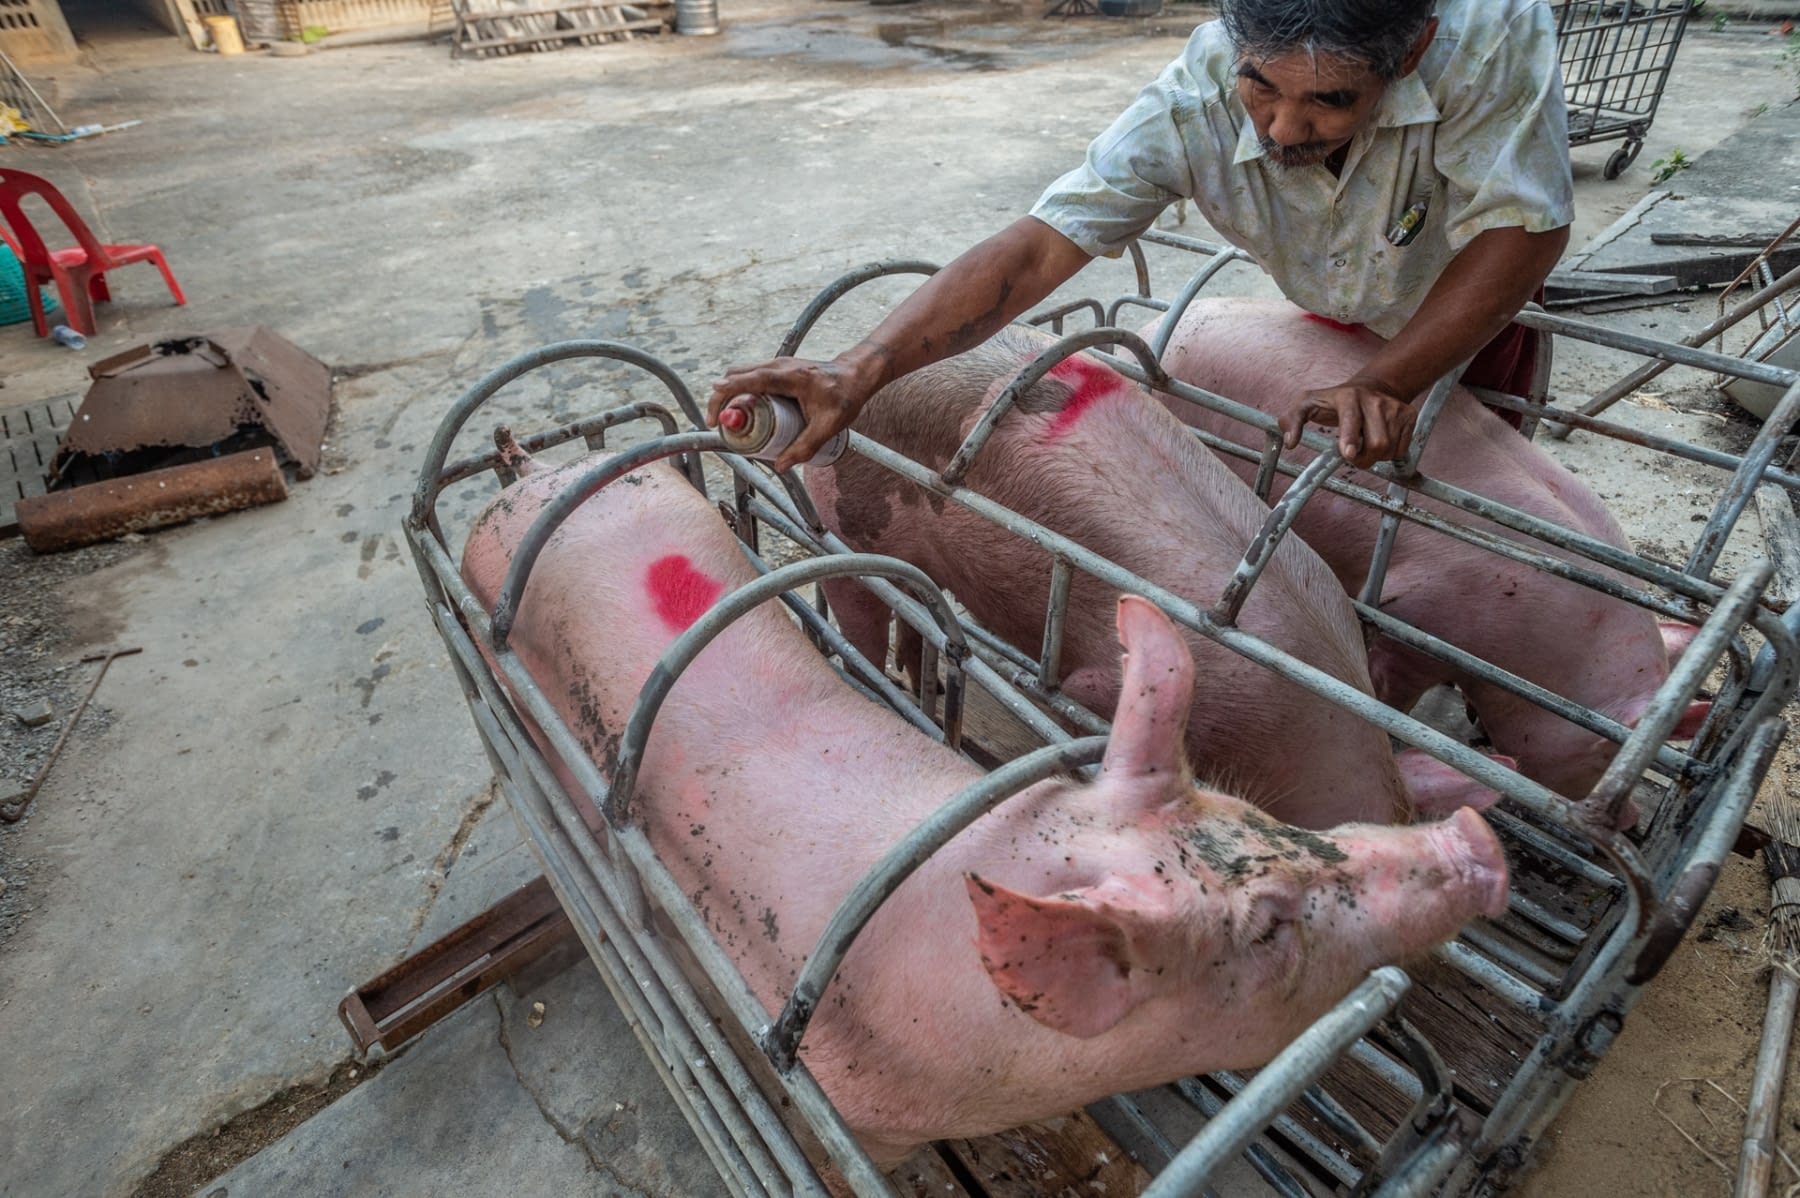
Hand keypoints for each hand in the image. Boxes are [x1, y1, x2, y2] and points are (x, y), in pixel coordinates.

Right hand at [708, 349, 884, 471]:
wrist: (856, 375)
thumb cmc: (844, 396)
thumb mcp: (827, 426)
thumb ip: (805, 447)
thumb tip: (780, 465)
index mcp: (788, 377)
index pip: (747, 381)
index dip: (725, 397)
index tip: (715, 419)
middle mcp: (778, 366)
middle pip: (736, 376)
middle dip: (722, 400)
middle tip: (722, 426)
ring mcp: (777, 364)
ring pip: (741, 375)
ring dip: (731, 396)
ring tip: (734, 422)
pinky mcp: (778, 369)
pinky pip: (752, 377)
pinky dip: (742, 391)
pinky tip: (747, 411)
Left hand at [1275, 379, 1417, 468]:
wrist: (1372, 386)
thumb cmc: (1334, 401)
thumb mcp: (1308, 404)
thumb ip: (1292, 420)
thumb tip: (1289, 442)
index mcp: (1348, 396)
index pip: (1351, 419)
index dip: (1350, 437)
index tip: (1349, 454)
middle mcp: (1374, 400)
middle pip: (1376, 444)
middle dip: (1363, 459)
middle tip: (1353, 455)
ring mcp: (1394, 407)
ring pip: (1389, 448)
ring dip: (1375, 457)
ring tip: (1364, 444)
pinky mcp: (1409, 414)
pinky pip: (1402, 449)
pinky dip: (1389, 453)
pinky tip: (1380, 439)